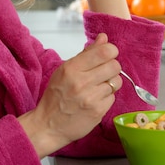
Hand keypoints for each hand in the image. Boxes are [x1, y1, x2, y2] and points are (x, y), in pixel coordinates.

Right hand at [18, 33, 121, 157]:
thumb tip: (104, 38)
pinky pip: (113, 97)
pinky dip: (107, 97)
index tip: (108, 54)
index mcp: (72, 68)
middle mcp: (82, 82)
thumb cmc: (55, 96)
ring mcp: (91, 98)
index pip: (104, 52)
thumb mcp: (65, 70)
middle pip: (115, 65)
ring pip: (116, 81)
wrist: (48, 125)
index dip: (111, 51)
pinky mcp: (98, 112)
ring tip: (98, 86)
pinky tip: (96, 99)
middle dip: (112, 66)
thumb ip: (86, 53)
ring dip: (111, 82)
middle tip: (104, 71)